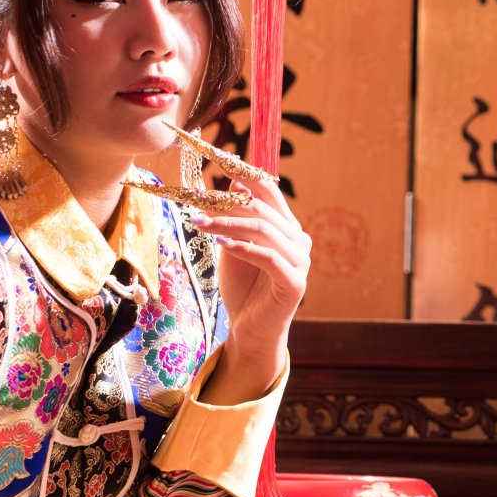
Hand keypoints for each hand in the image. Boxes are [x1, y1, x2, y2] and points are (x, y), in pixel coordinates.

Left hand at [191, 174, 310, 395]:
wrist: (250, 330)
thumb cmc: (242, 287)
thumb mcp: (233, 245)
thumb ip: (234, 218)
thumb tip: (228, 182)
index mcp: (288, 228)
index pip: (270, 193)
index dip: (247, 178)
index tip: (220, 167)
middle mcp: (299, 241)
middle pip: (262, 211)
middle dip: (227, 205)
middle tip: (196, 205)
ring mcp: (301, 262)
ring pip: (263, 230)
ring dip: (228, 225)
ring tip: (199, 224)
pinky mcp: (295, 283)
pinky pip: (268, 257)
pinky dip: (244, 248)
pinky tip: (221, 245)